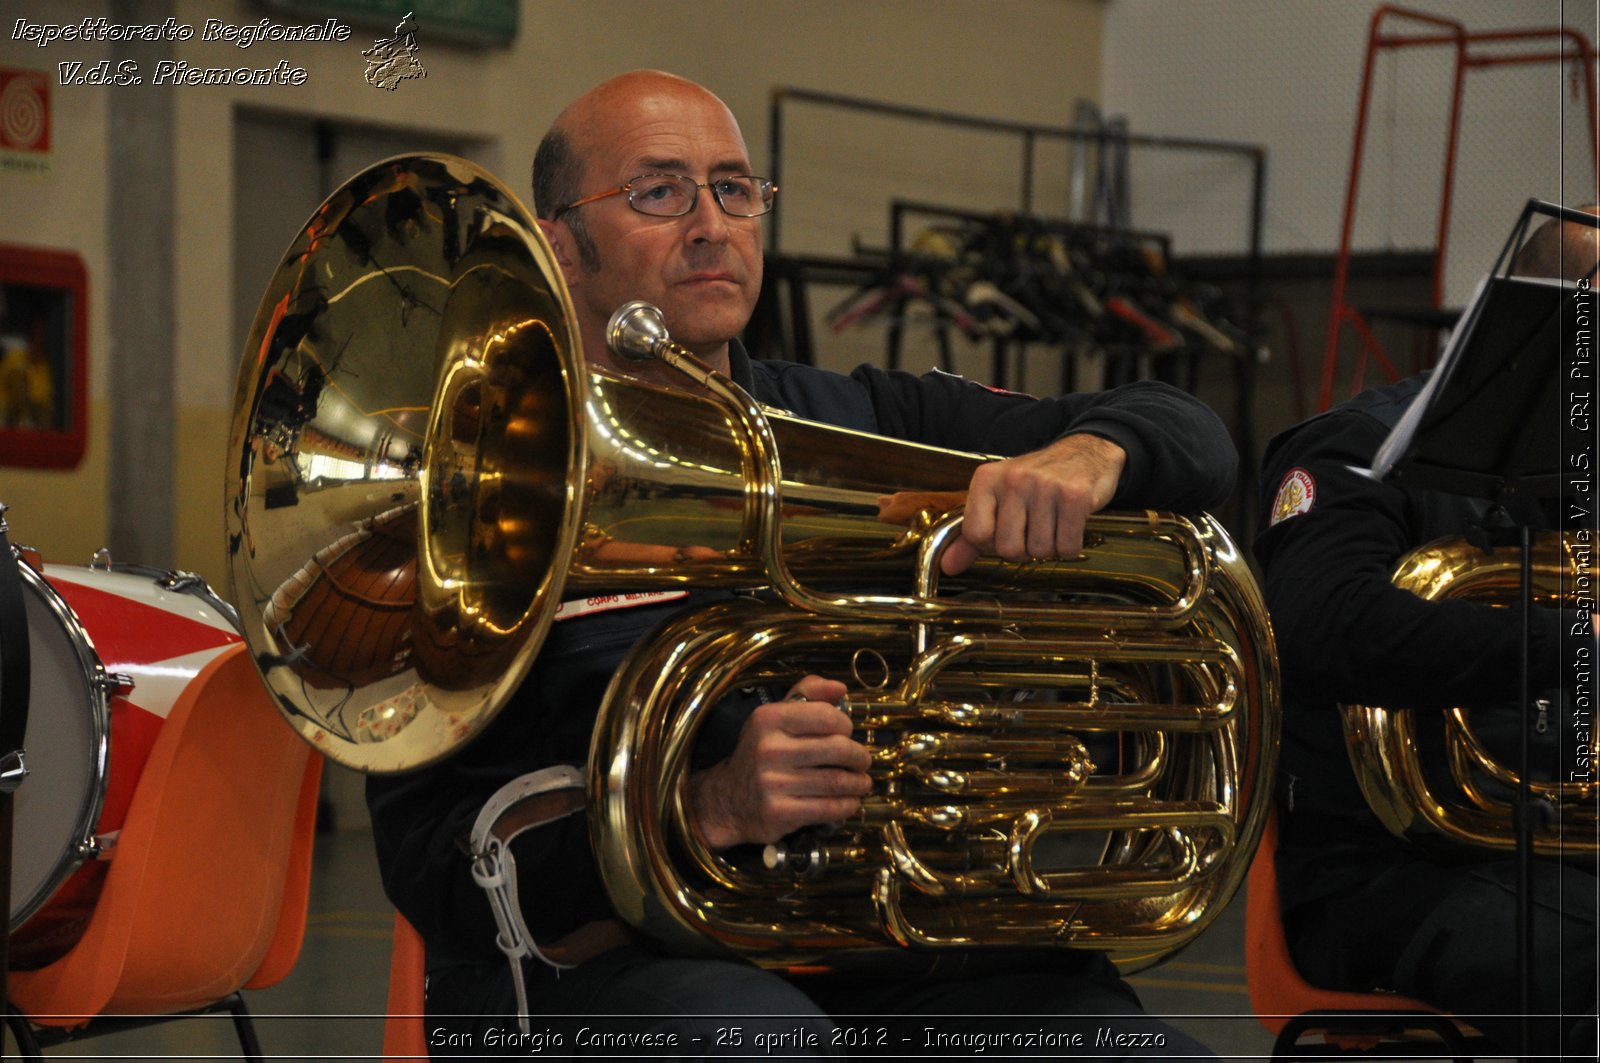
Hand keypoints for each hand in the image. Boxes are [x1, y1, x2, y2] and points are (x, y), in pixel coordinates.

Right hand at [687, 675, 870, 848]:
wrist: (727, 800)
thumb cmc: (759, 753)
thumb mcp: (774, 717)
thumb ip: (807, 694)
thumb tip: (840, 688)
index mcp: (768, 719)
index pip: (827, 716)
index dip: (846, 725)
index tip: (847, 734)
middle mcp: (769, 749)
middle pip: (838, 749)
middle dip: (859, 757)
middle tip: (862, 761)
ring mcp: (773, 783)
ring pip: (837, 781)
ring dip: (858, 783)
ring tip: (861, 782)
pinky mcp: (780, 812)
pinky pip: (829, 808)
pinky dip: (847, 805)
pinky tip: (849, 801)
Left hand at [940, 433, 1125, 575]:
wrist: (1085, 453)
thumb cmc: (1037, 481)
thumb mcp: (998, 499)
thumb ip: (972, 534)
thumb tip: (948, 566)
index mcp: (987, 479)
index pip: (975, 535)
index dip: (992, 543)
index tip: (1006, 529)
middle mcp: (1013, 479)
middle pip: (1008, 549)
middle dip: (1024, 549)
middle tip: (1034, 528)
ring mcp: (1045, 486)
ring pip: (1039, 551)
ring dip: (1049, 547)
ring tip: (1053, 522)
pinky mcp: (1075, 496)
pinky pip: (1067, 547)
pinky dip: (1070, 545)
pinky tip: (1069, 524)